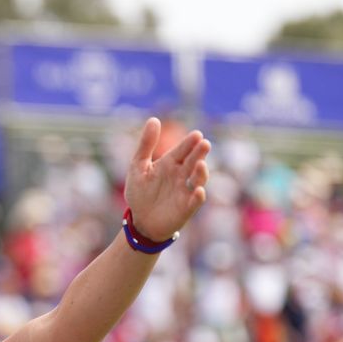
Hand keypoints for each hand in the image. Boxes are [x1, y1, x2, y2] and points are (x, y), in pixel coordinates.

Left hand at [123, 117, 210, 242]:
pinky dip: (198, 196)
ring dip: (201, 172)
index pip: (182, 150)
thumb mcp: (138, 167)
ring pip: (198, 179)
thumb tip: (154, 119)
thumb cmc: (140, 194)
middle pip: (193, 161)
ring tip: (200, 164)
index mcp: (170, 163)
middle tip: (204, 143)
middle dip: (199, 153)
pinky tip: (199, 191)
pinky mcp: (186, 208)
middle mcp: (181, 175)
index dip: (189, 143)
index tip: (197, 134)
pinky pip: (194, 201)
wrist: (140, 222)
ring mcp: (185, 191)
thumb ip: (145, 145)